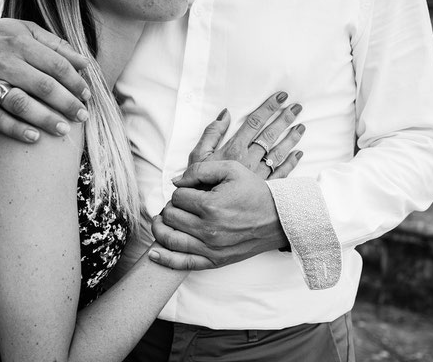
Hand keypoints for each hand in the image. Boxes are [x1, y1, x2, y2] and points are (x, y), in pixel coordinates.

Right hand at [0, 19, 90, 141]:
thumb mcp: (24, 31)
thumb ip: (56, 46)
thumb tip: (85, 63)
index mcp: (19, 43)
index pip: (55, 65)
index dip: (75, 82)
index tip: (87, 95)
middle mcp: (3, 63)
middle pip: (42, 86)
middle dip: (66, 103)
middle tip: (83, 116)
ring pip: (20, 103)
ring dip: (45, 118)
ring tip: (64, 130)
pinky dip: (15, 129)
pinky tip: (34, 137)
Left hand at [150, 160, 289, 269]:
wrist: (279, 219)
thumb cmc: (255, 192)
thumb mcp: (231, 169)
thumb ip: (200, 169)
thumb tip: (175, 182)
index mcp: (210, 205)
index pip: (177, 197)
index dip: (181, 191)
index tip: (192, 191)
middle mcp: (208, 229)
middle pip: (171, 216)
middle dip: (172, 207)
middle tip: (182, 204)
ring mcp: (210, 248)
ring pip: (170, 238)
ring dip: (162, 228)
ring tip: (164, 220)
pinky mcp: (214, 261)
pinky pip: (183, 264)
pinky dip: (165, 259)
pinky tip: (154, 253)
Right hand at [188, 91, 304, 178]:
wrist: (207, 213)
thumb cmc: (199, 186)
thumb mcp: (197, 157)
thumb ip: (211, 134)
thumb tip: (225, 113)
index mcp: (234, 150)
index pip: (254, 123)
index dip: (268, 108)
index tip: (281, 97)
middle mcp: (249, 160)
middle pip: (270, 135)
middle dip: (284, 119)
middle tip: (297, 107)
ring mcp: (259, 175)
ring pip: (279, 152)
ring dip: (290, 138)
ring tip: (301, 127)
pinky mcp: (264, 188)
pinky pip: (282, 174)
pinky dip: (292, 163)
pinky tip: (298, 154)